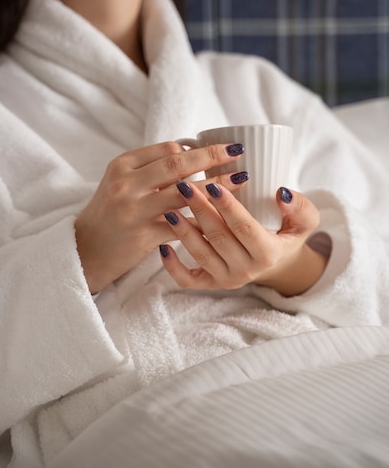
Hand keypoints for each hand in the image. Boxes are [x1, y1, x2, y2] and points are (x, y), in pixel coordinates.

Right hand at [74, 141, 246, 292]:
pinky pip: (185, 224)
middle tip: (237, 151)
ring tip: (241, 179)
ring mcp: (135, 210)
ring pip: (186, 193)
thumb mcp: (120, 183)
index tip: (220, 148)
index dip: (198, 148)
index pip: (167, 149)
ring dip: (217, 185)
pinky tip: (225, 216)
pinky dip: (206, 219)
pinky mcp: (145, 235)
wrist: (85, 250)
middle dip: (212, 156)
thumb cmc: (109, 214)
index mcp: (122, 165)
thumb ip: (149, 169)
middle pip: (178, 164)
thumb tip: (189, 151)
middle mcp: (127, 184)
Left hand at [159, 183, 328, 295]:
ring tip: (170, 208)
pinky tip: (163, 245)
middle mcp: (245, 271)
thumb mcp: (305, 222)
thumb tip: (281, 193)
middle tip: (184, 186)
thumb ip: (301, 207)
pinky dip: (172, 266)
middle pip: (218, 238)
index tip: (212, 183)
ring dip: (184, 231)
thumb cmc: (287, 235)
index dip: (228, 206)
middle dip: (200, 211)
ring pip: (200, 255)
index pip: (244, 228)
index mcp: (268, 254)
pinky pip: (187, 280)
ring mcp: (226, 279)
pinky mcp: (210, 284)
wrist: (278, 264)